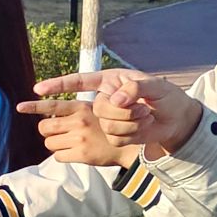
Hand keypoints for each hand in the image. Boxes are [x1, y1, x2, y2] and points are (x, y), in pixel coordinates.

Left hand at [14, 97, 137, 166]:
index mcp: (81, 108)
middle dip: (46, 131)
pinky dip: (62, 155)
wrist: (128, 145)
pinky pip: (58, 156)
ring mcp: (80, 139)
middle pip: (44, 127)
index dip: (33, 106)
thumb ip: (73, 111)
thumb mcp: (93, 111)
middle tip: (57, 133)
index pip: (52, 106)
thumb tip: (48, 116)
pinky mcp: (82, 155)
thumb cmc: (106, 127)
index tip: (19, 108)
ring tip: (68, 143)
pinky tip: (74, 152)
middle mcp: (79, 122)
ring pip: (49, 143)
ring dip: (54, 144)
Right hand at [34, 69, 202, 159]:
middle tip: (143, 110)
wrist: (178, 120)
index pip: (79, 81)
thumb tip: (116, 99)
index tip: (38, 90)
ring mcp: (110, 118)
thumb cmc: (168, 97)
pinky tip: (144, 127)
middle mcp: (106, 98)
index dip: (57, 85)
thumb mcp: (156, 87)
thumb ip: (135, 88)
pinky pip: (114, 136)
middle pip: (96, 108)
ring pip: (106, 124)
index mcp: (110, 80)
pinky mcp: (116, 134)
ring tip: (147, 117)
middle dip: (121, 112)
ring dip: (130, 123)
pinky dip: (132, 133)